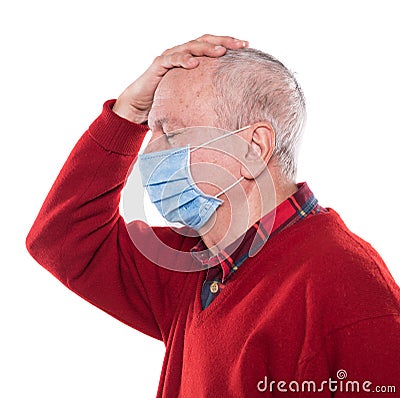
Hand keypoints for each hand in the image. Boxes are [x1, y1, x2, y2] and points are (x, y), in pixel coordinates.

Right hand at [112, 34, 248, 123]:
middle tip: (241, 44)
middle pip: (205, 41)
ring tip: (221, 52)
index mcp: (191, 57)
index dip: (229, 43)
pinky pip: (172, 59)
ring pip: (191, 46)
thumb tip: (229, 101)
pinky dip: (183, 60)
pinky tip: (194, 63)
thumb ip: (205, 91)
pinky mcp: (159, 64)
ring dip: (207, 48)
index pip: (212, 45)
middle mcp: (182, 53)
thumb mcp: (191, 93)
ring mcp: (171, 56)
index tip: (246, 46)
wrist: (141, 103)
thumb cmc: (167, 97)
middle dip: (224, 41)